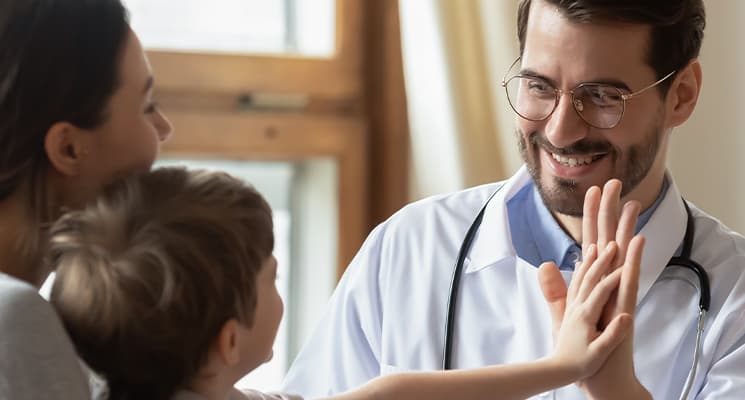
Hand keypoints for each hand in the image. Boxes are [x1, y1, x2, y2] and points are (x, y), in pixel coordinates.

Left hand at [539, 180, 650, 398]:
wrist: (600, 374)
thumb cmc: (585, 346)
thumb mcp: (565, 312)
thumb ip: (555, 289)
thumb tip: (546, 264)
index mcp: (594, 281)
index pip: (592, 241)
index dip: (590, 218)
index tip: (591, 191)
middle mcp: (609, 282)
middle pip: (609, 239)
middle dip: (609, 211)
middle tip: (613, 182)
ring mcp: (618, 293)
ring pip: (623, 253)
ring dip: (627, 227)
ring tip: (632, 201)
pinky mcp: (624, 307)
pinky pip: (629, 279)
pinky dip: (634, 259)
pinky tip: (636, 239)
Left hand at [543, 242, 632, 379]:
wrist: (559, 370)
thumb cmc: (580, 365)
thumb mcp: (599, 353)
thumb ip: (612, 335)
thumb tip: (627, 317)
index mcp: (586, 315)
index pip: (601, 291)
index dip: (613, 276)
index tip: (626, 262)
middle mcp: (578, 307)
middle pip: (590, 278)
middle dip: (601, 260)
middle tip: (612, 243)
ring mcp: (573, 308)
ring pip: (581, 279)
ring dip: (589, 261)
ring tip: (596, 245)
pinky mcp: (572, 311)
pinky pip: (576, 286)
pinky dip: (580, 272)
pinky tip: (580, 264)